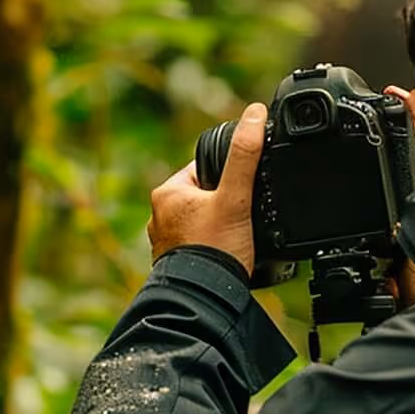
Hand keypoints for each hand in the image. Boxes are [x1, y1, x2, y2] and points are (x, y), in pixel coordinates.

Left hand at [147, 103, 266, 272]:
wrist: (205, 300)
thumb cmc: (215, 250)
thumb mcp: (236, 196)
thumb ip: (246, 155)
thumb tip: (254, 113)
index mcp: (168, 193)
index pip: (203, 169)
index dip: (229, 175)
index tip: (244, 189)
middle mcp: (160, 216)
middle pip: (206, 196)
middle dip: (227, 205)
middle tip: (244, 218)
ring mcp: (166, 243)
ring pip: (203, 223)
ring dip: (222, 229)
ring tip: (238, 239)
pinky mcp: (177, 264)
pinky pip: (201, 246)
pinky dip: (216, 248)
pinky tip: (230, 256)